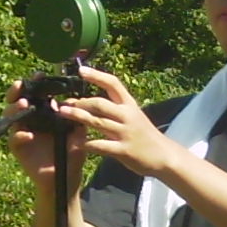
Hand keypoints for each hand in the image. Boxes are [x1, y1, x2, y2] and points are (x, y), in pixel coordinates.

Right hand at [3, 78, 88, 186]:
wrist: (67, 179)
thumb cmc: (72, 154)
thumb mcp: (79, 134)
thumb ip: (76, 118)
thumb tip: (71, 101)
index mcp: (44, 113)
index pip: (36, 94)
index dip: (35, 83)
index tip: (39, 75)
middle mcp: (31, 120)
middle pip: (17, 100)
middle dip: (16, 90)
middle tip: (21, 85)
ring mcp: (23, 132)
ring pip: (11, 116)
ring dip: (15, 109)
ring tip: (23, 105)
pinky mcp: (19, 148)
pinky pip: (14, 139)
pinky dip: (19, 135)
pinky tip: (28, 134)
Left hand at [56, 66, 181, 178]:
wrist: (164, 156)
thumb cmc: (144, 135)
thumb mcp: (133, 117)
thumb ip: (114, 110)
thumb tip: (87, 103)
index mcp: (130, 105)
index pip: (113, 84)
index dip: (97, 75)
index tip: (81, 70)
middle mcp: (127, 116)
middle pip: (100, 103)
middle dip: (80, 102)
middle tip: (64, 103)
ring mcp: (125, 133)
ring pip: (97, 122)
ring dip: (78, 117)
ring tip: (62, 114)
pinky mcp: (123, 150)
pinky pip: (101, 145)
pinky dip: (87, 144)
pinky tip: (76, 143)